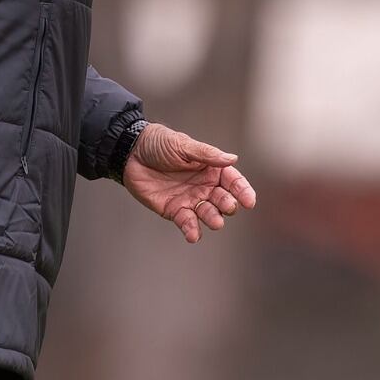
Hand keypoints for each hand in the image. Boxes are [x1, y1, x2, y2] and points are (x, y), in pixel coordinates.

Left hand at [122, 122, 256, 243]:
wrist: (131, 153)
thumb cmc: (159, 143)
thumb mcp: (183, 145)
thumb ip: (207, 155)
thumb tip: (232, 159)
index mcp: (211, 168)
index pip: (233, 181)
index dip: (243, 191)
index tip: (249, 201)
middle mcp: (204, 186)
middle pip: (223, 199)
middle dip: (228, 205)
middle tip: (227, 206)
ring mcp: (190, 199)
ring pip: (208, 213)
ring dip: (213, 219)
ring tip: (216, 222)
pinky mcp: (174, 210)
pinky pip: (186, 222)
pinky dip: (192, 230)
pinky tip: (194, 235)